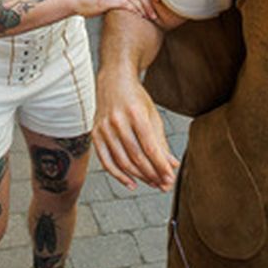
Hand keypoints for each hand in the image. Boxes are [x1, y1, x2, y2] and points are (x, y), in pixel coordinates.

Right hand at [93, 57, 178, 191]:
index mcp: (135, 113)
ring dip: (139, 177)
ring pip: (122, 161)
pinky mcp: (95, 135)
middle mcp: (117, 121)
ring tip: (153, 183)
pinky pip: (106, 162)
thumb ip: (161, 142)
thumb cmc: (135, 99)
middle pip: (136, 156)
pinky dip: (119, 176)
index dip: (160, 165)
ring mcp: (104, 129)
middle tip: (164, 184)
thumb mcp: (152, 116)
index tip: (170, 178)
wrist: (113, 82)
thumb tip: (172, 165)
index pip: (149, 147)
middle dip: (152, 174)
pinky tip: (132, 183)